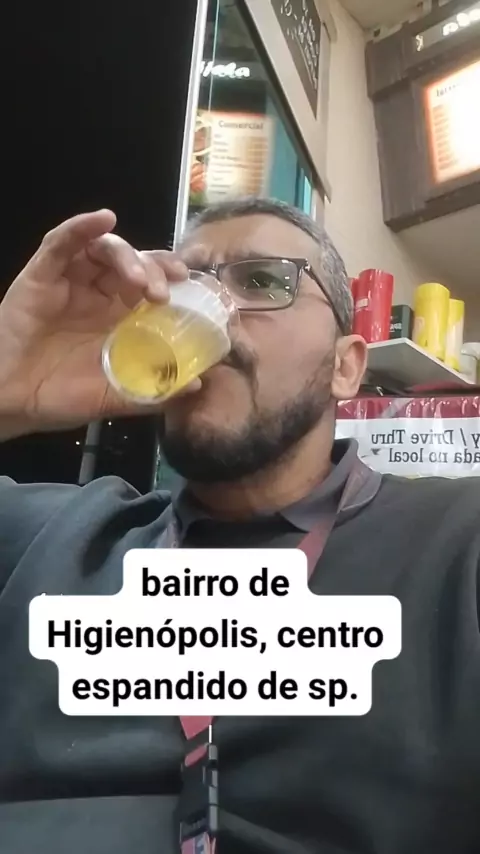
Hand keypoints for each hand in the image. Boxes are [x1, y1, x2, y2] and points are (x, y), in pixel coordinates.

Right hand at [0, 209, 198, 436]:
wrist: (12, 402)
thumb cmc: (61, 398)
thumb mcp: (116, 398)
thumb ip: (154, 391)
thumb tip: (198, 384)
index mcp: (119, 318)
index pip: (152, 283)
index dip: (171, 278)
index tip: (188, 285)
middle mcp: (98, 295)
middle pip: (133, 262)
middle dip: (154, 269)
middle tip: (163, 291)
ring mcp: (70, 282)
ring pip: (103, 249)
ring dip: (126, 256)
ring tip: (138, 280)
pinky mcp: (41, 276)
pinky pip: (61, 243)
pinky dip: (81, 227)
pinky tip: (101, 219)